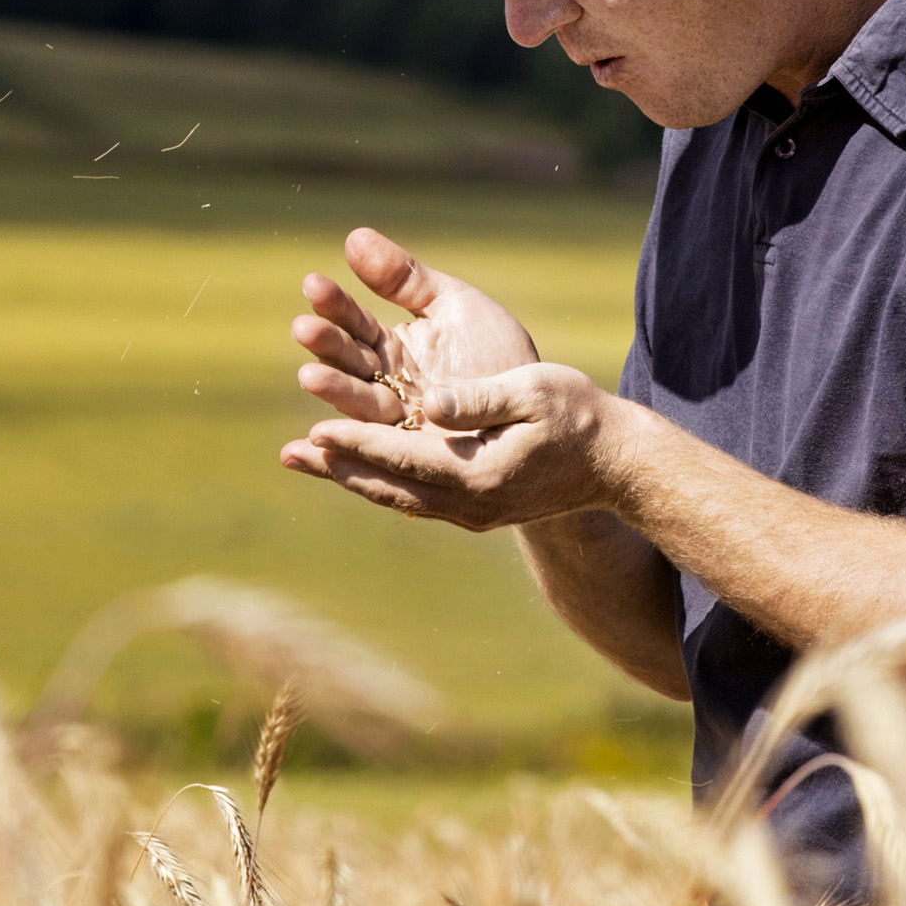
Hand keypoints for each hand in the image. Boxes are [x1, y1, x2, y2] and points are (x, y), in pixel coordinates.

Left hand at [282, 363, 628, 531]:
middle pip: (388, 486)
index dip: (357, 443)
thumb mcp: (532, 392)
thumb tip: (428, 400)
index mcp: (480, 475)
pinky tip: (357, 468)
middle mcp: (470, 504)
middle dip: (338, 467)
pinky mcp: (475, 511)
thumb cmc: (577, 416)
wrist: (615, 464)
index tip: (315, 430)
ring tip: (308, 461)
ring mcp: (472, 513)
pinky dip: (379, 481)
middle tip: (291, 453)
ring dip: (351, 477)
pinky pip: (414, 498)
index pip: (403, 458)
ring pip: (397, 496)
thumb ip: (478, 398)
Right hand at [286, 228, 539, 428]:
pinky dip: (337, 453)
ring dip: (333, 391)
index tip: (314, 283)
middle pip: (348, 363)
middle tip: (305, 327)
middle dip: (327, 346)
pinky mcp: (410, 456)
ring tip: (313, 375)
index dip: (335, 305)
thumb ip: (404, 278)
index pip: (355, 323)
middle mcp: (386, 385)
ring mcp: (396, 422)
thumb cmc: (497, 354)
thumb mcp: (453, 306)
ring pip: (358, 405)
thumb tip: (353, 236)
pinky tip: (304, 450)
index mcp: (393, 347)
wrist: (543, 410)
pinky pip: (372, 452)